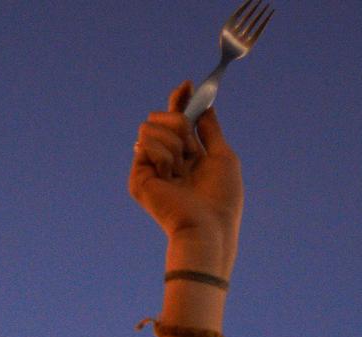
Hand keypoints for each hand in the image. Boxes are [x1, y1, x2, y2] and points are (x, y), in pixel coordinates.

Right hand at [129, 84, 241, 269]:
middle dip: (180, 123)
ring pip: (151, 126)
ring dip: (173, 141)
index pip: (178, 121)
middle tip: (190, 147)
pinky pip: (146, 143)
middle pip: (163, 117)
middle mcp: (168, 162)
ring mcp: (151, 169)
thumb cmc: (222, 198)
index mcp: (188, 158)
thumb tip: (204, 105)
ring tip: (181, 168)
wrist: (208, 226)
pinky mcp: (139, 178)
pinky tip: (170, 176)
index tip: (187, 84)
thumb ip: (211, 129)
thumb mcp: (223, 156)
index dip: (180, 101)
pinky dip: (164, 155)